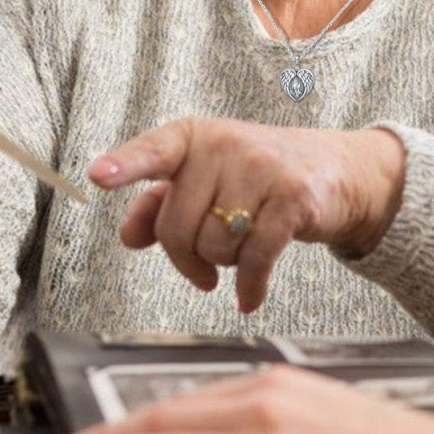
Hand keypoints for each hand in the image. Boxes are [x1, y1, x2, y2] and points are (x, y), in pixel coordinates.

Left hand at [89, 118, 404, 312]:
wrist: (336, 169)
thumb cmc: (257, 177)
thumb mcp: (206, 179)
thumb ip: (160, 203)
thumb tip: (128, 235)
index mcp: (194, 136)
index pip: (154, 151)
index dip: (125, 165)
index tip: (97, 176)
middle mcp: (226, 144)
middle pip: (176, 226)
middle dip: (187, 257)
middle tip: (205, 262)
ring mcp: (262, 168)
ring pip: (214, 246)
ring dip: (224, 264)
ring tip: (241, 248)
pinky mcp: (294, 198)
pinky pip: (256, 259)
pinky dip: (250, 287)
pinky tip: (250, 297)